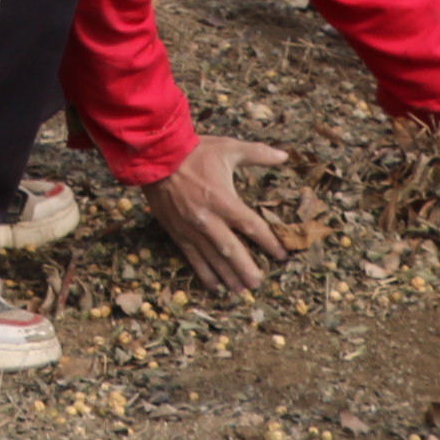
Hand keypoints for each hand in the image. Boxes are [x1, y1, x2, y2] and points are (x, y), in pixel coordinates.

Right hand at [139, 135, 295, 296]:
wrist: (155, 157)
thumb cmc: (194, 151)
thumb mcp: (228, 148)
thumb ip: (258, 154)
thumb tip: (284, 156)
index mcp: (223, 199)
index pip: (251, 226)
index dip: (269, 242)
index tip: (282, 255)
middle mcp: (208, 219)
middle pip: (232, 250)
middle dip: (247, 268)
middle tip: (258, 284)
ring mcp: (191, 228)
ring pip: (213, 258)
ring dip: (228, 276)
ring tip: (241, 291)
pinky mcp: (177, 232)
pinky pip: (192, 258)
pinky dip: (204, 273)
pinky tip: (215, 286)